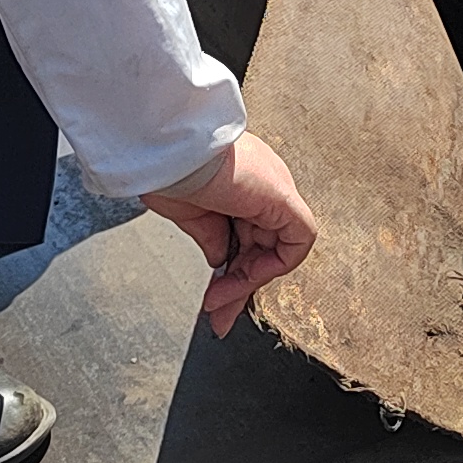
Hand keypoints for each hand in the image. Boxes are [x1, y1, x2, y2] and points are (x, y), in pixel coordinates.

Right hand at [145, 134, 319, 334]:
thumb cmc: (167, 169)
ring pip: (279, 249)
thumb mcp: (190, 213)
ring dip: (248, 282)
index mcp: (242, 182)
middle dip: (240, 286)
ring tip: (218, 302)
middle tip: (217, 313)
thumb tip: (220, 260)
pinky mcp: (284, 198)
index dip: (234, 270)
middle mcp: (264, 185)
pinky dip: (272, 267)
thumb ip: (211, 237)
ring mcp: (275, 189)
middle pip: (264, 246)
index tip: (213, 296)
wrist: (165, 149)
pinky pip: (296, 242)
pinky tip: (241, 280)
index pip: (249, 235)